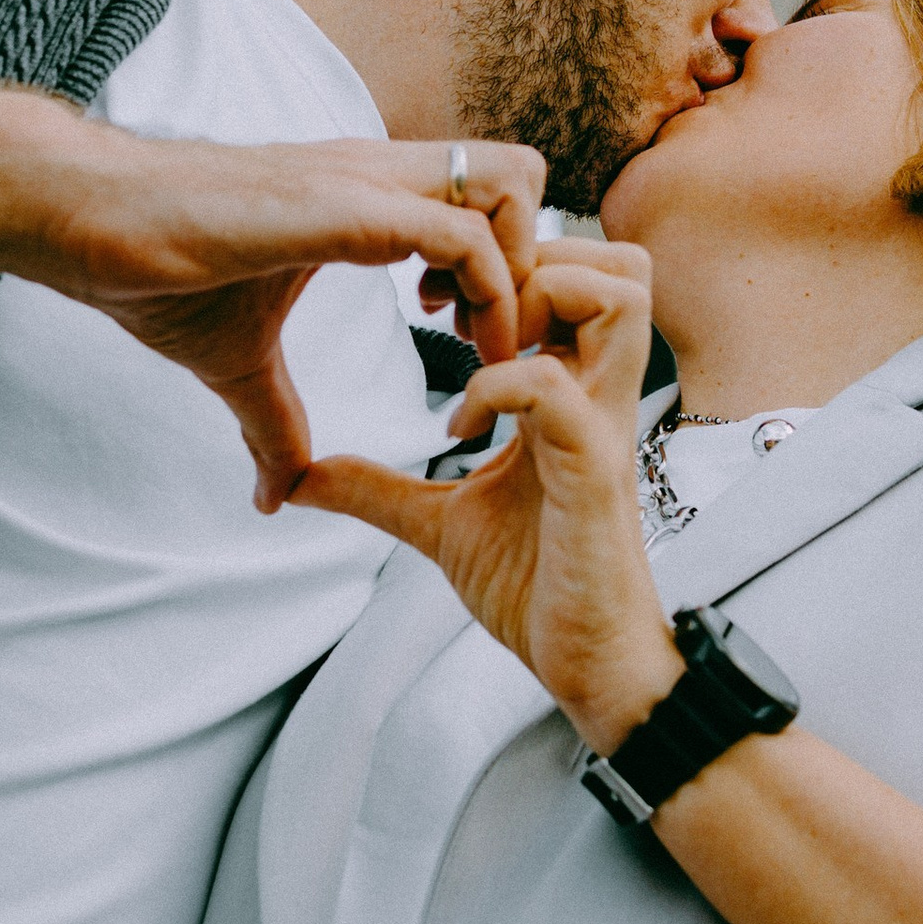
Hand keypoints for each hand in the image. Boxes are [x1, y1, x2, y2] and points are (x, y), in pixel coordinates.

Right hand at [33, 134, 548, 511]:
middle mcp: (381, 173)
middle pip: (523, 174)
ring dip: (517, 269)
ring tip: (481, 344)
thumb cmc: (154, 270)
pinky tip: (450, 344)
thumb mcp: (236, 361)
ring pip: (512, 183)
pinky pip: (460, 233)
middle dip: (534, 257)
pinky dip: (482, 290)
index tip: (473, 339)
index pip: (483, 196)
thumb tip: (272, 496)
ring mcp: (370, 181)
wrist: (88, 222)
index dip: (504, 264)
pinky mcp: (348, 205)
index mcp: (365, 197)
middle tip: (496, 338)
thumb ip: (273, 421)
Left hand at [287, 241, 679, 737]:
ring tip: (474, 348)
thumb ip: (378, 490)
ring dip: (538, 300)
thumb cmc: (538, 588)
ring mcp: (602, 426)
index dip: (512, 264)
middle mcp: (599, 395)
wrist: (588, 666)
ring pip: (618, 294)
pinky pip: (553, 386)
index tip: (437, 303)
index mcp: (572, 394)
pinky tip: (458, 429)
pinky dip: (497, 387)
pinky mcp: (594, 470)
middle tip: (460, 307)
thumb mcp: (439, 524)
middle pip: (619, 259)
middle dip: (537, 257)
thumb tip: (303, 478)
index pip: (581, 275)